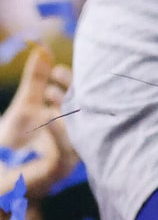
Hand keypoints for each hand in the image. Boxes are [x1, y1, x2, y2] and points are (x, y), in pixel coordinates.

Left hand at [0, 46, 77, 199]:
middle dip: (74, 90)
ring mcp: (71, 154)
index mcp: (73, 120)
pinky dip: (59, 132)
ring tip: (51, 93)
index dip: (73, 81)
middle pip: (85, 109)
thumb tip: (43, 48)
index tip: (57, 69)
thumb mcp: (25, 106)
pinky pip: (65, 150)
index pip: (81, 96)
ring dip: (67, 109)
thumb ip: (37, 80)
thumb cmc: (11, 145)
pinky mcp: (59, 170)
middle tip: (58, 75)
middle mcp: (77, 136)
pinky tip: (49, 119)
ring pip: (78, 128)